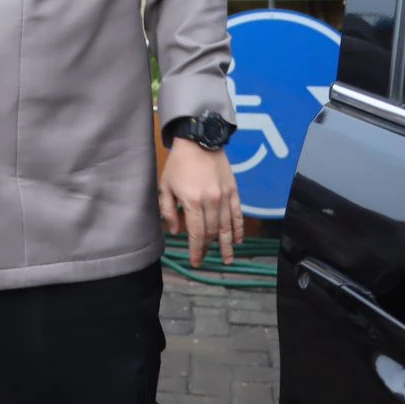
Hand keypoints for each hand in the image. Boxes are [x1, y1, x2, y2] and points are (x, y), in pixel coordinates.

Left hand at [159, 138, 244, 266]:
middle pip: (212, 232)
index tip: (196, 262)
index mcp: (192, 201)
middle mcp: (211, 201)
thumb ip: (168, 210)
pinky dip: (238, 229)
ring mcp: (225, 197)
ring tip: (227, 260)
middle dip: (209, 248)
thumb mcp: (165, 186)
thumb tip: (175, 232)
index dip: (197, 250)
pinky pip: (238, 214)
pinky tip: (237, 240)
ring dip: (226, 245)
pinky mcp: (234, 191)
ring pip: (227, 227)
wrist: (199, 141)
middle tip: (206, 259)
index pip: (197, 233)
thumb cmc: (178, 164)